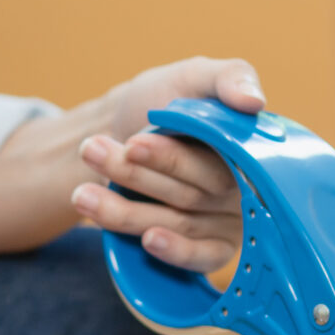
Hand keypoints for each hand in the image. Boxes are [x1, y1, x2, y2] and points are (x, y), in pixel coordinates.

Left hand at [0, 56, 265, 269]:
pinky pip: (200, 259)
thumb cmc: (168, 96)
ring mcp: (225, 220)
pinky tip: (146, 241)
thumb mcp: (195, 75)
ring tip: (81, 194)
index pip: (216, 161)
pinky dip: (175, 251)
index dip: (173, 158)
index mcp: (246, 147)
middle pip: (191, 191)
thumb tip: (254, 102)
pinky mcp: (209, 248)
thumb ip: (229, 77)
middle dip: (137, 175)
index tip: (133, 145)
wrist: (125, 127)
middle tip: (92, 152)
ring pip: (179, 222)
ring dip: (127, 212)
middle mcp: (242, 187)